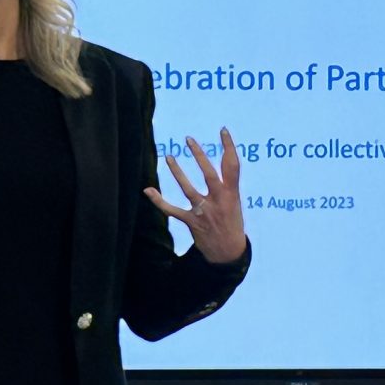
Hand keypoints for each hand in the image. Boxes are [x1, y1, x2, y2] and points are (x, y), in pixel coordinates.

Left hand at [145, 128, 247, 264]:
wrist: (228, 253)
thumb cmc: (232, 224)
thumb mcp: (235, 203)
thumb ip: (227, 186)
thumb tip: (222, 166)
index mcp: (232, 194)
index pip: (232, 166)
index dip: (229, 147)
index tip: (223, 131)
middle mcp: (218, 201)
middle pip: (208, 173)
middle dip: (199, 155)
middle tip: (189, 139)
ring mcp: (204, 212)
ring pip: (188, 189)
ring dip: (177, 172)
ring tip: (169, 157)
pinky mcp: (191, 222)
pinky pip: (172, 210)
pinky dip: (159, 201)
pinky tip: (148, 191)